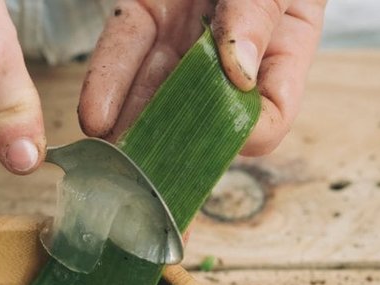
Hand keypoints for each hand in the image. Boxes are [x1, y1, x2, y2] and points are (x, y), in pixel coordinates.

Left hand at [78, 0, 326, 155]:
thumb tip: (240, 71)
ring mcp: (187, 31)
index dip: (250, 131)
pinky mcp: (147, 10)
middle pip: (204, 108)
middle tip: (146, 172)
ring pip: (158, 88)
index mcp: (283, 44)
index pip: (272, 109)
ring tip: (112, 156)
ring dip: (132, 124)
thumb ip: (261, 13)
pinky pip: (125, 49)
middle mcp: (232, 48)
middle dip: (170, 141)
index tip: (224, 143)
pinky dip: (108, 83)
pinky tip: (95, 116)